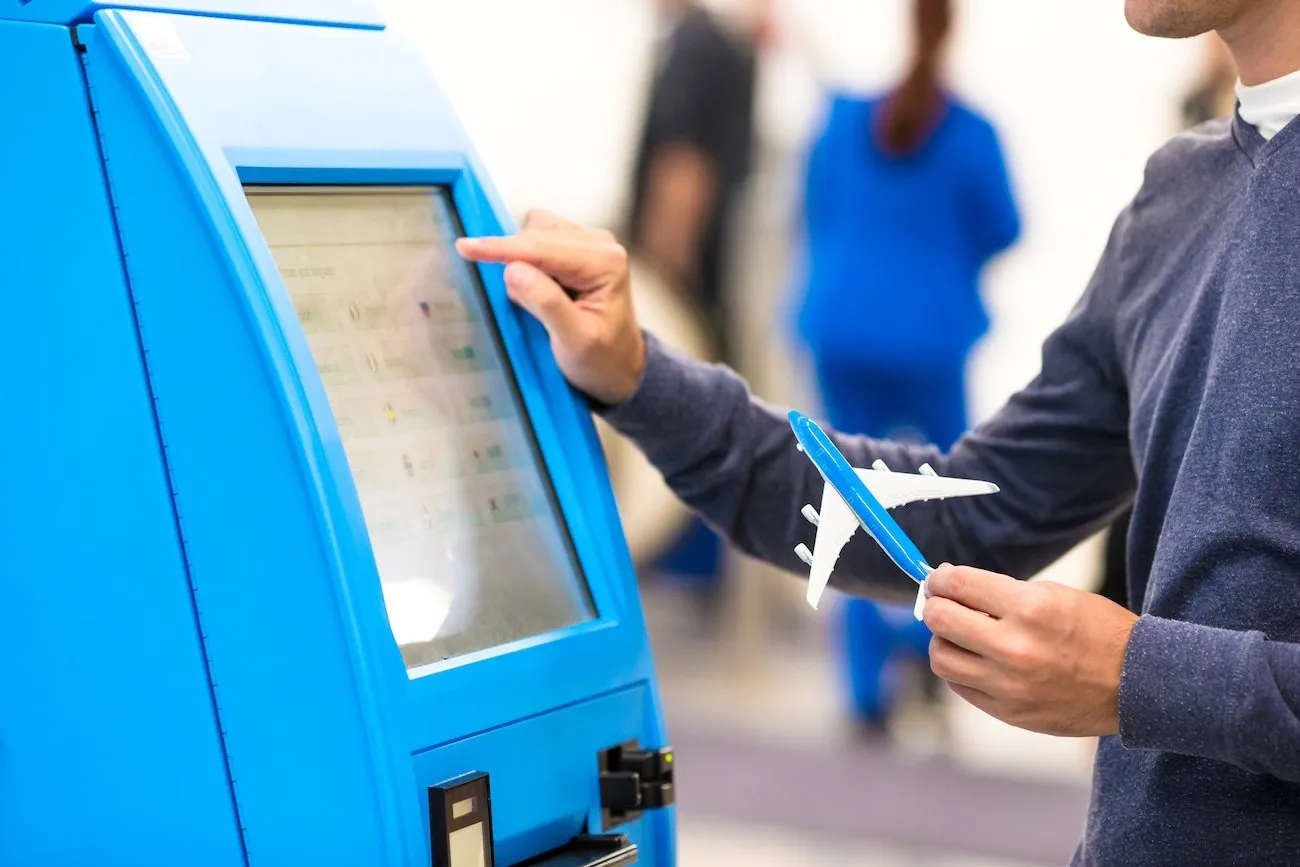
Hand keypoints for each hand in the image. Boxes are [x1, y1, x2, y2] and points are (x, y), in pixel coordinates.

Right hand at [456, 210, 645, 405]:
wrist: (619, 367)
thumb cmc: (602, 360)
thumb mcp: (575, 341)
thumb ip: (546, 303)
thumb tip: (512, 269)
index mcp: (605, 262)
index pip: (542, 248)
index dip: (500, 248)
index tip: (464, 247)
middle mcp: (600, 243)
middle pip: (536, 233)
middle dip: (514, 261)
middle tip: (522, 306)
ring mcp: (588, 243)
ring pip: (534, 232)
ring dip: (520, 259)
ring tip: (535, 300)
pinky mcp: (576, 248)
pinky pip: (537, 240)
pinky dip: (526, 260)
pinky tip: (537, 288)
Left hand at [921, 565, 1138, 736]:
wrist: (1138, 684)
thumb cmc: (1097, 631)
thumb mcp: (1055, 595)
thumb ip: (1000, 592)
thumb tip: (948, 584)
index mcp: (1030, 609)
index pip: (958, 585)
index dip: (940, 578)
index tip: (939, 579)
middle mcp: (1015, 647)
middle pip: (939, 620)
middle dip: (935, 605)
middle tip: (942, 603)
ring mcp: (1009, 685)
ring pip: (941, 658)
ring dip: (943, 641)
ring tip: (961, 635)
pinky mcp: (1008, 712)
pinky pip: (960, 686)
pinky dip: (961, 669)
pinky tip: (978, 660)